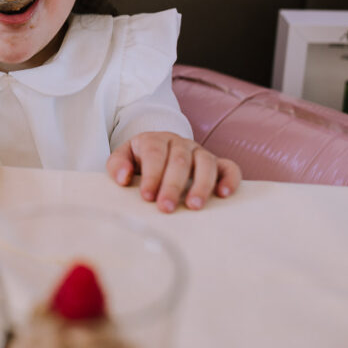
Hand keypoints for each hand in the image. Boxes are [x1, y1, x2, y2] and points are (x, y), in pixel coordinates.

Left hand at [106, 131, 241, 212]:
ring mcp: (200, 152)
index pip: (155, 154)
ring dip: (201, 185)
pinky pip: (229, 167)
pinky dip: (230, 179)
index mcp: (155, 140)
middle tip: (166, 208)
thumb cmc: (139, 160)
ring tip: (194, 206)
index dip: (151, 175)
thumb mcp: (123, 158)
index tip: (147, 196)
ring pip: (206, 163)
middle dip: (172, 186)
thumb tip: (123, 178)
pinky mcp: (217, 163)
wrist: (157, 152)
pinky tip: (224, 194)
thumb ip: (117, 165)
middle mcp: (180, 143)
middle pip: (179, 161)